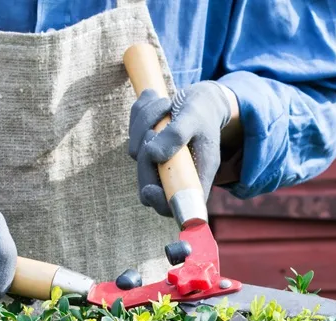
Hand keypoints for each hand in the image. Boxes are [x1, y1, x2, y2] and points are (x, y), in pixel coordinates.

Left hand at [128, 80, 237, 216]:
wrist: (200, 99)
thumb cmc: (203, 110)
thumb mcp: (195, 118)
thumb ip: (178, 135)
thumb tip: (153, 154)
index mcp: (195, 177)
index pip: (177, 206)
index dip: (160, 203)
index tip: (150, 189)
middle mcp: (176, 175)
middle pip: (148, 185)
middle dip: (145, 154)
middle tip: (153, 129)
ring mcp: (159, 164)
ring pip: (136, 153)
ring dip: (144, 123)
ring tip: (165, 104)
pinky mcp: (147, 148)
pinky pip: (133, 134)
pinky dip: (140, 115)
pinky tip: (155, 100)